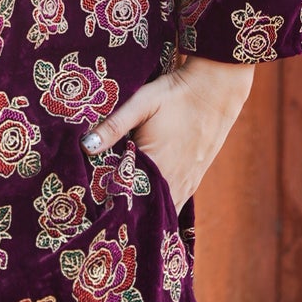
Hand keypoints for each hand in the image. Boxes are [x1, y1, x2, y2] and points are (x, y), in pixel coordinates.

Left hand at [81, 54, 254, 211]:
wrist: (216, 89)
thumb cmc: (175, 94)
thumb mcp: (142, 103)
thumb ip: (115, 125)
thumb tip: (86, 146)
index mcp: (156, 164)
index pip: (128, 196)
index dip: (111, 201)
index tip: (95, 204)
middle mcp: (174, 180)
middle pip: (146, 209)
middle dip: (128, 211)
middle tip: (107, 211)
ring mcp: (188, 182)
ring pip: (164, 210)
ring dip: (147, 212)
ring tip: (126, 212)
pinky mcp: (196, 178)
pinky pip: (178, 202)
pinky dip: (163, 207)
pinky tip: (151, 204)